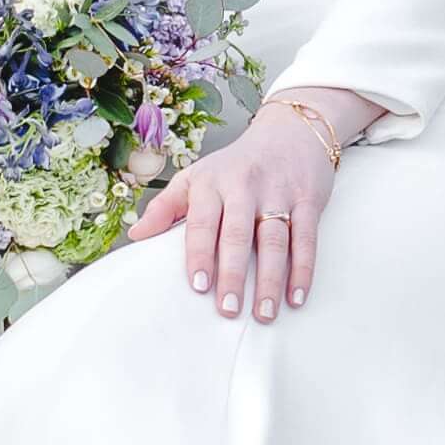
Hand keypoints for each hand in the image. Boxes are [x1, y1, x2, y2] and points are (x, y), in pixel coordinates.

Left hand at [133, 91, 365, 322]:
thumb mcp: (196, 177)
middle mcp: (245, 186)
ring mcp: (279, 194)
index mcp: (212, 183)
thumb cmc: (237, 163)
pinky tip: (296, 297)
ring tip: (263, 313)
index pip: (203, 222)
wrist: (291, 131)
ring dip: (270, 280)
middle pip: (238, 235)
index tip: (198, 286)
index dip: (199, 254)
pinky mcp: (308, 201)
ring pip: (274, 241)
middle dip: (232, 273)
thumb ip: (166, 206)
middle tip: (227, 309)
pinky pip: (306, 239)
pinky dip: (303, 270)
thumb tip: (136, 235)